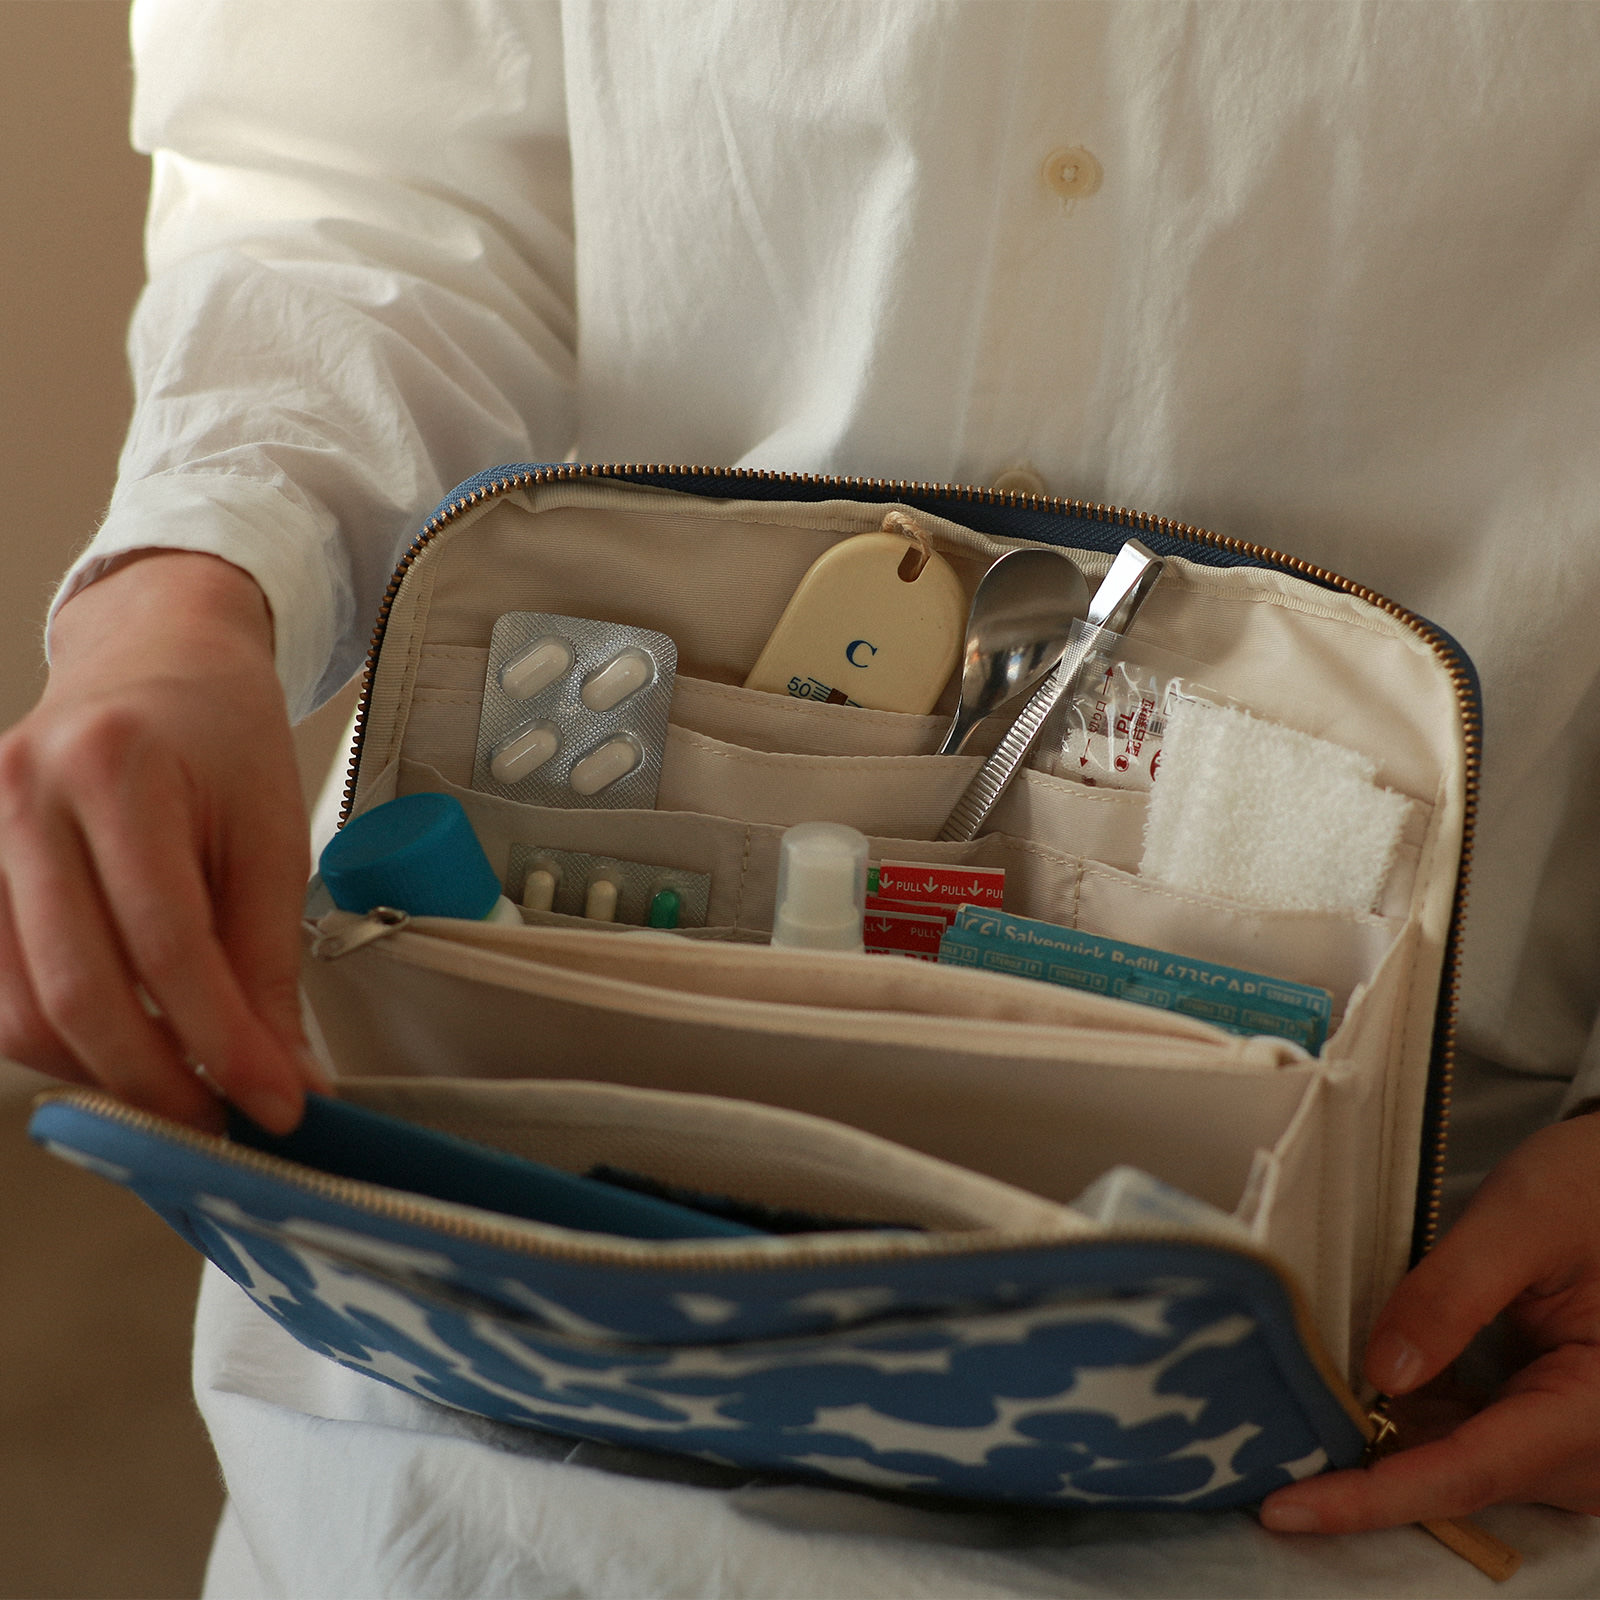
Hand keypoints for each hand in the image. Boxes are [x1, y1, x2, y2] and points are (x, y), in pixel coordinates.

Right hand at [0, 550, 326, 1132]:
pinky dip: (55, 1039)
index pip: (170, 945)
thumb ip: (268, 960)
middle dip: (158, 1081)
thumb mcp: (271, 835)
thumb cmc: (223, 739)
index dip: (226, 1042)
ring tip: (181, 1095)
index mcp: (117, 770)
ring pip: (17, 1005)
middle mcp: (21, 795)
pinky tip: (121, 1052)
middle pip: (77, 987)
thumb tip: (282, 1077)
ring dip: (102, 1074)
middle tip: (223, 1123)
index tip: (278, 1105)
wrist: (157, 660)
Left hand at [1261, 1110, 1599, 1532]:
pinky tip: (1351, 1391)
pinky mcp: (1547, 1423)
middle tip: (1265, 1449)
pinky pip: (1468, 1437)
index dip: (1371, 1496)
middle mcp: (1593, 1450)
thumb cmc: (1591, 1189)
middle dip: (1360, 1469)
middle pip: (1456, 1477)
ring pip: (1455, 1462)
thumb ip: (1451, 1295)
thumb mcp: (1521, 1221)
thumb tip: (1382, 1374)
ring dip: (1381, 1442)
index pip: (1467, 1472)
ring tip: (1296, 1416)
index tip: (1287, 1508)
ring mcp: (1572, 1443)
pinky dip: (1408, 1418)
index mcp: (1598, 1408)